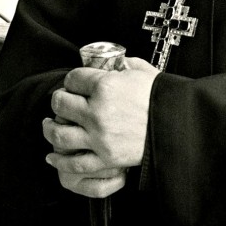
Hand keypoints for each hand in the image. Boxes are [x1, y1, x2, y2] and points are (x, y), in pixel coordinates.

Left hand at [42, 57, 158, 196]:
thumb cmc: (161, 97)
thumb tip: (116, 64)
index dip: (72, 78)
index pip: (73, 78)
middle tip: (61, 100)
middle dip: (59, 99)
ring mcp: (99, 137)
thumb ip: (124, 65)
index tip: (74, 82)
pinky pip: (74, 162)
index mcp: (106, 86)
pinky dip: (60, 159)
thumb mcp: (142, 71)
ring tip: (49, 124)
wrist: (177, 125)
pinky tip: (54, 155)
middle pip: (61, 103)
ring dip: (50, 128)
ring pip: (60, 133)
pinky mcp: (104, 158)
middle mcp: (97, 111)